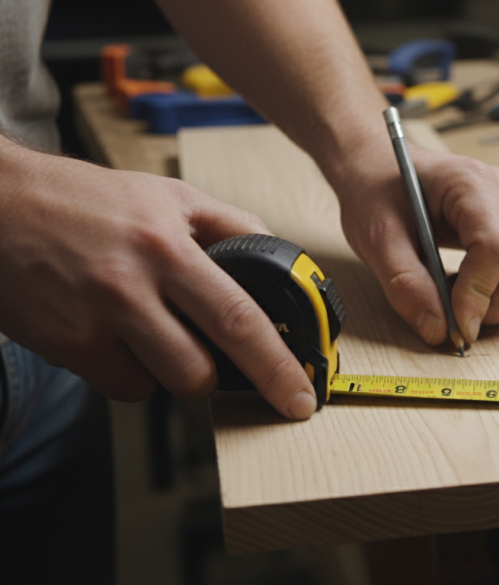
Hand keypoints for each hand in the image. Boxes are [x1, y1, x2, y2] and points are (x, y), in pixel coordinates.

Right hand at [0, 139, 316, 418]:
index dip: (275, 367)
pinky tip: (118, 335)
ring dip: (169, 370)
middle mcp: (129, 287)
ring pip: (159, 386)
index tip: (298, 396)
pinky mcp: (64, 345)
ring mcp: (92, 321)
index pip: (238, 319)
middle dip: (214, 373)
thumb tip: (277, 256)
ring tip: (152, 329)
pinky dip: (129, 372)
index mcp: (166, 247)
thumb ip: (230, 225)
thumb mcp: (168, 195)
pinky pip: (120, 385)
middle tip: (208, 349)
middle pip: (197, 372)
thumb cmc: (83, 199)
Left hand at [327, 141, 498, 345]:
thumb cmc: (378, 193)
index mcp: (469, 182)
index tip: (456, 325)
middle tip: (458, 317)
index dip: (480, 294)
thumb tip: (438, 330)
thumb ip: (405, 285)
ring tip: (462, 295)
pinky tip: (475, 287)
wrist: (380, 168)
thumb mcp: (377, 240)